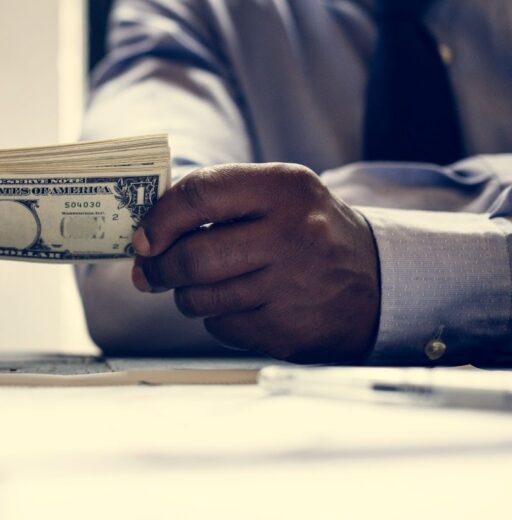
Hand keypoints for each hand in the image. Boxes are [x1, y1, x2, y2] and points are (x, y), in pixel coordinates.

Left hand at [131, 163, 380, 362]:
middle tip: (150, 271)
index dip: (158, 220)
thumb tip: (144, 239)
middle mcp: (292, 234)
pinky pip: (221, 327)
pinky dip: (217, 318)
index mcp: (284, 188)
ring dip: (186, 295)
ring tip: (202, 286)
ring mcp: (293, 287)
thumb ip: (215, 201)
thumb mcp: (277, 194)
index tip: (141, 239)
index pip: (200, 195)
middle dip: (160, 267)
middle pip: (192, 257)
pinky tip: (241, 305)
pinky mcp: (289, 331)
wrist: (377, 284)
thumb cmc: (305, 231)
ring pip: (199, 298)